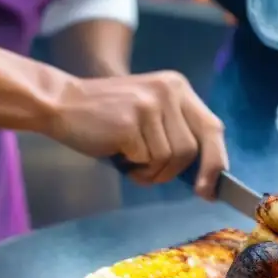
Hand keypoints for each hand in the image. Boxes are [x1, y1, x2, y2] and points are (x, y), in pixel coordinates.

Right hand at [49, 71, 227, 198]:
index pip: (212, 128)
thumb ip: (177, 132)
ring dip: (153, 172)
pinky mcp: (132, 122)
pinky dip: (136, 170)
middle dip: (180, 173)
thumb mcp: (150, 114)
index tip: (210, 190)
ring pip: (171, 158)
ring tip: (132, 163)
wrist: (62, 103)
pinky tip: (121, 158)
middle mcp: (169, 91)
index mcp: (177, 87)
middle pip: (194, 148)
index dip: (215, 162)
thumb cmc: (107, 118)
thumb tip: (207, 175)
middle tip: (159, 180)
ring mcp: (150, 105)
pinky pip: (148, 160)